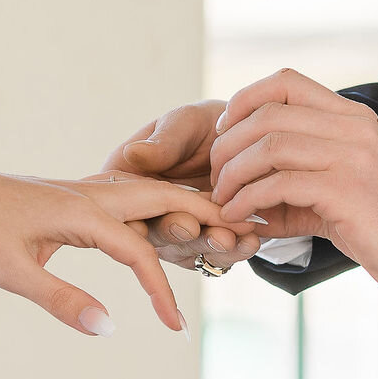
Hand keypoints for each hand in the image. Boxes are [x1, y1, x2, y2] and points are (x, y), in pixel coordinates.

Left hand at [0, 165, 233, 333]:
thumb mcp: (11, 273)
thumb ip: (61, 300)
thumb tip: (108, 328)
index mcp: (83, 213)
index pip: (141, 254)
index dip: (163, 294)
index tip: (177, 330)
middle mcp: (91, 195)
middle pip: (166, 201)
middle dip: (208, 219)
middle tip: (250, 236)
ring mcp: (83, 191)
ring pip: (150, 194)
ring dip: (187, 206)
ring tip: (222, 225)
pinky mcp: (72, 196)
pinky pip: (130, 198)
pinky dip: (159, 207)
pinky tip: (164, 220)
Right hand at [101, 101, 263, 271]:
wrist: (237, 139)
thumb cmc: (202, 125)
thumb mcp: (183, 124)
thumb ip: (163, 143)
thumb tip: (134, 153)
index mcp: (127, 181)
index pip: (130, 204)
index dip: (147, 217)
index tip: (178, 219)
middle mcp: (145, 212)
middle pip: (157, 232)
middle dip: (182, 234)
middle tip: (202, 231)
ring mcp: (175, 231)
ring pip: (188, 248)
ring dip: (210, 246)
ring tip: (231, 239)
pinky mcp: (202, 243)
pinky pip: (215, 254)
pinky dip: (233, 250)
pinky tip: (249, 242)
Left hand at [210, 69, 377, 305]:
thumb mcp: (336, 191)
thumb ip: (292, 185)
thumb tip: (243, 198)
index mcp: (351, 116)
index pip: (286, 81)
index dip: (243, 100)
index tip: (224, 133)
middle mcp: (352, 127)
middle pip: (268, 113)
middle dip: (228, 144)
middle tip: (215, 176)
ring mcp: (351, 156)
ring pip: (269, 145)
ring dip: (233, 174)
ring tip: (222, 200)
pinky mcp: (345, 190)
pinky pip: (279, 184)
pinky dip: (248, 201)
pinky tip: (240, 218)